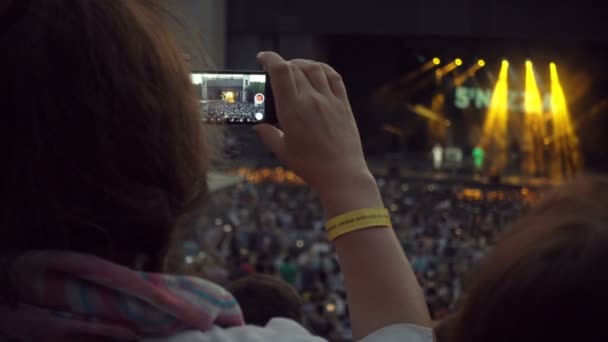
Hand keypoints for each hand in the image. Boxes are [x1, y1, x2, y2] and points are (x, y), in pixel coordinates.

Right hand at [255, 52, 372, 198]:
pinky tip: (316, 71)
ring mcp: (329, 100)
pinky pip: (334, 77)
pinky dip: (322, 68)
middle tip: (275, 71)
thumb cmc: (311, 166)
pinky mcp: (343, 104)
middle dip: (282, 64)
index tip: (262, 58)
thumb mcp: (283, 152)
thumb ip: (268, 135)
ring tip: (294, 68)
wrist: (342, 175)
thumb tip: (258, 125)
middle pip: (294, 68)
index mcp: (292, 111)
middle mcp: (311, 100)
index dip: (269, 59)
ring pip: (314, 68)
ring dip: (301, 63)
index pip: (280, 72)